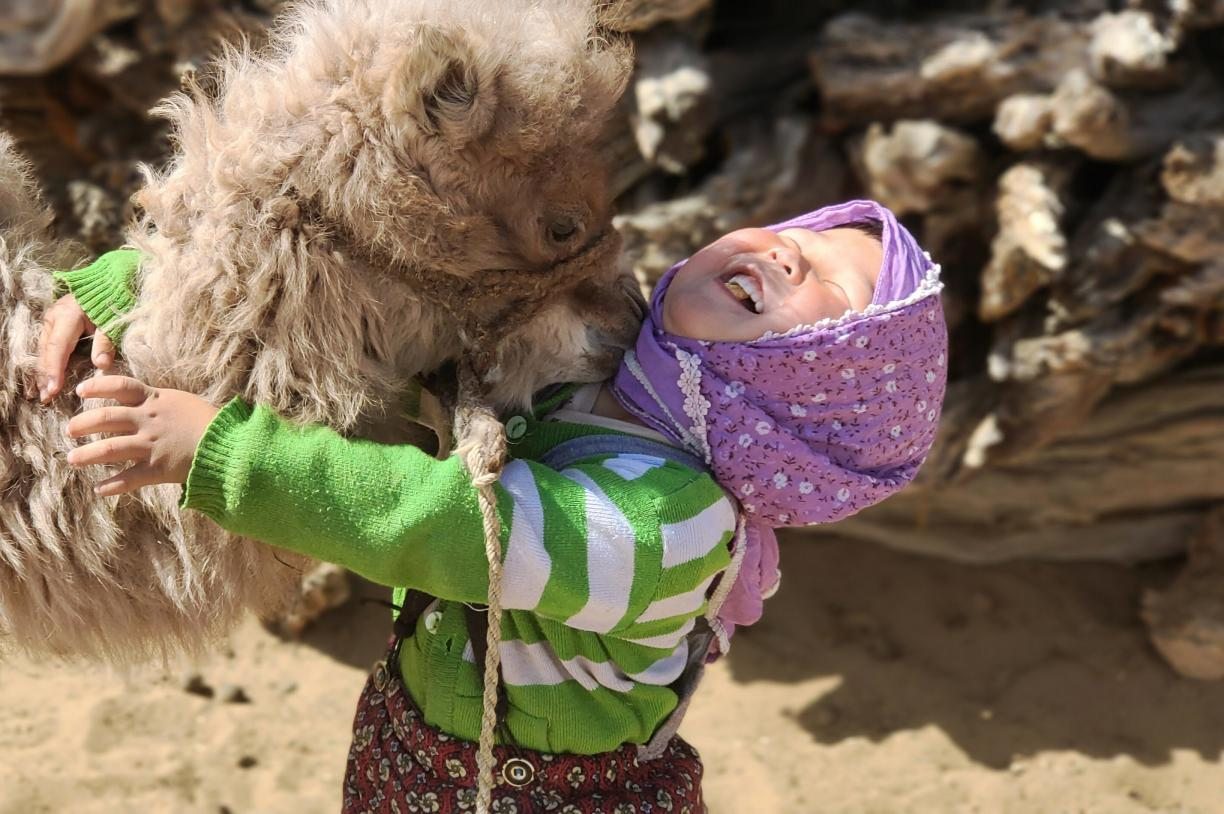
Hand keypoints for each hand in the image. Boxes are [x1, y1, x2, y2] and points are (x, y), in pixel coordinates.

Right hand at [36, 293, 116, 401]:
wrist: (111, 283)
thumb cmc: (114, 302)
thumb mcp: (113, 321)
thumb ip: (106, 342)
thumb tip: (101, 365)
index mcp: (67, 315)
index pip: (57, 347)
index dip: (54, 370)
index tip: (53, 390)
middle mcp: (54, 317)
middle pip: (46, 350)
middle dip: (45, 375)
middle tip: (46, 398)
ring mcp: (51, 320)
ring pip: (43, 349)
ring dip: (43, 372)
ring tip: (43, 393)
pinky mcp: (54, 324)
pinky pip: (47, 347)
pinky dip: (47, 363)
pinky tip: (45, 379)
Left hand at [66, 375, 219, 496]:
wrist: (230, 445)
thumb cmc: (212, 422)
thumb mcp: (184, 403)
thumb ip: (161, 403)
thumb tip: (143, 401)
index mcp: (156, 401)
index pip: (121, 386)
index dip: (98, 387)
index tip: (80, 391)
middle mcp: (149, 421)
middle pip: (106, 418)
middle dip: (83, 423)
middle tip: (70, 430)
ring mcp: (152, 445)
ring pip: (111, 448)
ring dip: (88, 455)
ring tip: (73, 460)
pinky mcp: (158, 469)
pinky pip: (129, 479)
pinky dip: (113, 486)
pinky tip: (100, 490)